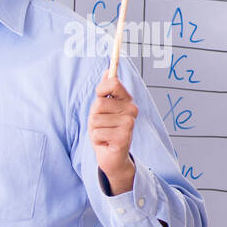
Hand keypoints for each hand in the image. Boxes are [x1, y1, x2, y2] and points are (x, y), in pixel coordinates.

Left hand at [89, 68, 137, 193]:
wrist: (112, 156)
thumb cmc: (105, 130)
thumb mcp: (102, 109)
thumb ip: (105, 91)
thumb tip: (107, 70)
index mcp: (127, 100)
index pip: (113, 82)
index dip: (101, 89)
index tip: (101, 97)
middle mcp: (132, 110)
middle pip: (99, 103)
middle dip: (94, 115)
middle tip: (102, 125)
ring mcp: (129, 123)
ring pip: (96, 118)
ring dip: (95, 129)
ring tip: (104, 134)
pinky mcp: (124, 137)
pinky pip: (97, 132)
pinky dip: (96, 139)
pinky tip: (106, 142)